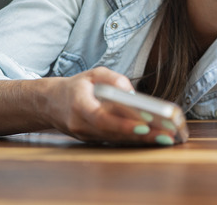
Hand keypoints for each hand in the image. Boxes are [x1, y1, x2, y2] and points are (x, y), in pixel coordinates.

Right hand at [41, 67, 174, 144]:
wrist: (51, 104)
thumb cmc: (77, 87)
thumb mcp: (93, 74)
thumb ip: (112, 79)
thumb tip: (131, 92)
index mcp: (79, 105)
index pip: (101, 118)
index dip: (123, 123)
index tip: (144, 125)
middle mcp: (80, 125)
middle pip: (114, 133)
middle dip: (141, 136)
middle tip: (166, 135)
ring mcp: (86, 136)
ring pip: (116, 140)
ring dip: (141, 141)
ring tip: (166, 138)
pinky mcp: (92, 141)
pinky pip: (114, 141)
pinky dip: (133, 140)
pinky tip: (153, 139)